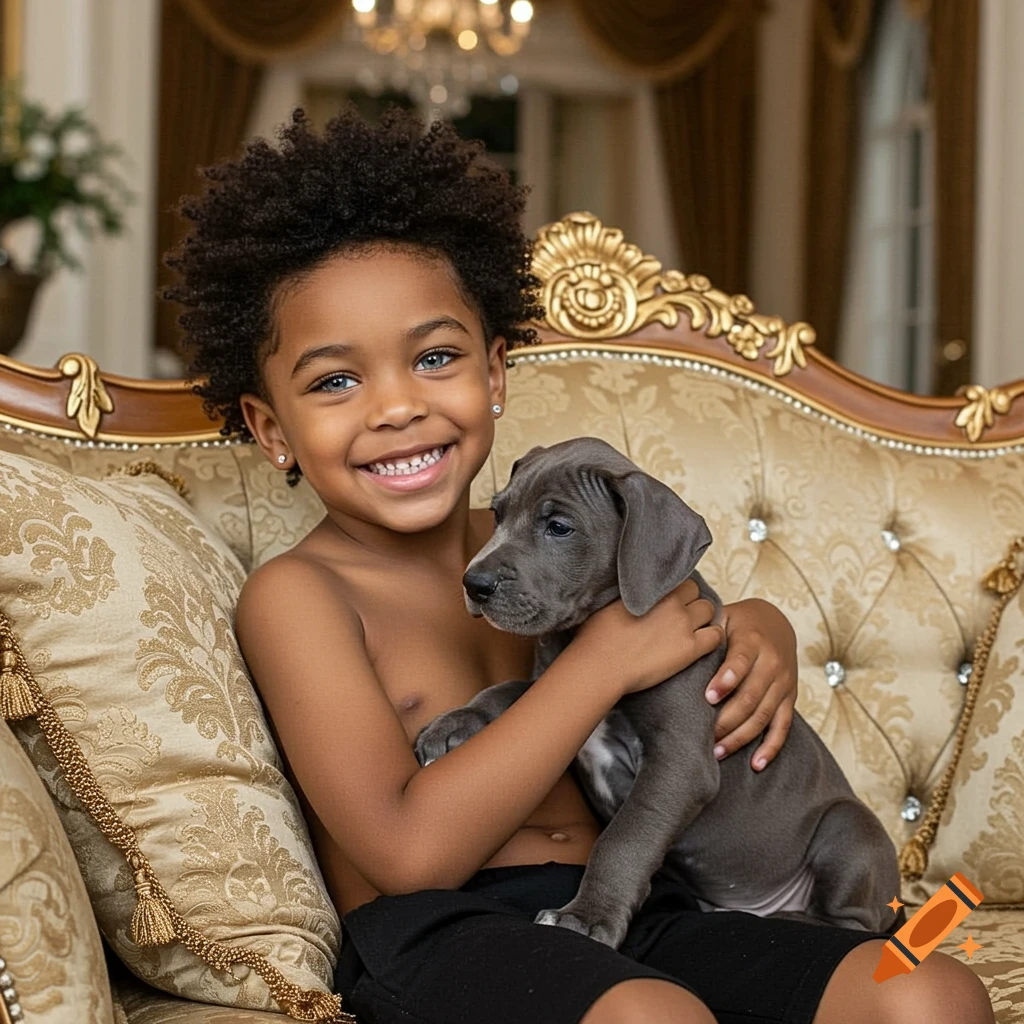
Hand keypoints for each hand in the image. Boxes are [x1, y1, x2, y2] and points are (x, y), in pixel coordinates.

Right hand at [571, 579, 725, 696]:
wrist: (600, 665)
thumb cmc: (595, 637)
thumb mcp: (609, 604)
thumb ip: (627, 595)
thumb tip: (627, 593)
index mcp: (651, 590)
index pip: (677, 580)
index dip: (675, 592)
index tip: (670, 602)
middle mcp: (670, 602)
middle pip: (695, 592)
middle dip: (690, 602)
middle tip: (681, 617)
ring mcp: (683, 624)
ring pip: (709, 610)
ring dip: (702, 619)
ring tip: (692, 631)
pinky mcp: (690, 649)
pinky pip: (716, 636)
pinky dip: (712, 638)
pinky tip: (700, 646)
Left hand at [705, 598, 796, 770]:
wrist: (776, 622)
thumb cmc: (739, 623)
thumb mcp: (724, 618)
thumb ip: (707, 631)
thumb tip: (678, 644)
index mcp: (753, 640)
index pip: (740, 661)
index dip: (726, 680)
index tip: (708, 697)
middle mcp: (772, 662)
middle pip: (751, 696)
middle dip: (728, 718)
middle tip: (706, 735)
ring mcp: (784, 682)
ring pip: (764, 714)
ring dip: (741, 736)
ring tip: (718, 751)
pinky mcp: (790, 697)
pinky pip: (783, 726)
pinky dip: (771, 747)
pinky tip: (756, 764)